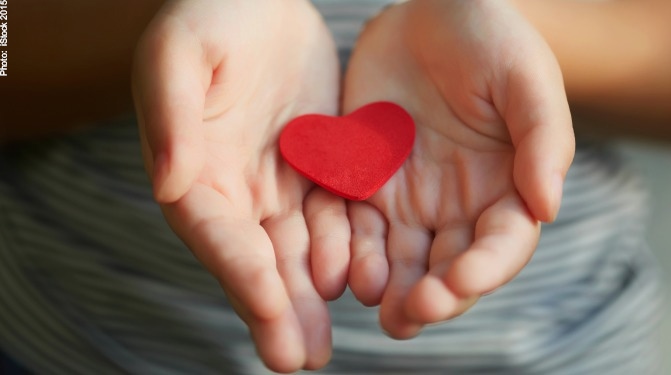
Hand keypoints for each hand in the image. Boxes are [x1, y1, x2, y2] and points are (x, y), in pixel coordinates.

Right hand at [132, 0, 347, 370]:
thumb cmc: (211, 15)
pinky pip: (332, 217)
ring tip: (324, 342)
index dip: (241, 275)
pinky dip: (342, 251)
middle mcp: (234, 186)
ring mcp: (277, 181)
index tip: (269, 312)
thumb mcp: (181, 52)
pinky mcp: (316, 167)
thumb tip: (170, 184)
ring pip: (295, 249)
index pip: (217, 233)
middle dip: (276, 310)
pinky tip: (356, 284)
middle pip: (256, 258)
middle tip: (300, 359)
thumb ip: (172, 116)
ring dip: (308, 297)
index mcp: (195, 168)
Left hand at [343, 0, 574, 337]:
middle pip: (448, 266)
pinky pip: (353, 225)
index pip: (500, 244)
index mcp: (507, 188)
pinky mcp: (365, 182)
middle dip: (433, 295)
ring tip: (376, 303)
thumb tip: (548, 209)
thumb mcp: (525, 77)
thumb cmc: (489, 36)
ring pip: (399, 258)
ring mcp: (410, 198)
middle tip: (409, 314)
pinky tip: (338, 268)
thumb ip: (544, 139)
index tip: (456, 283)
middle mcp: (459, 205)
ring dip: (387, 287)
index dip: (483, 270)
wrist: (430, 9)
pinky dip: (346, 250)